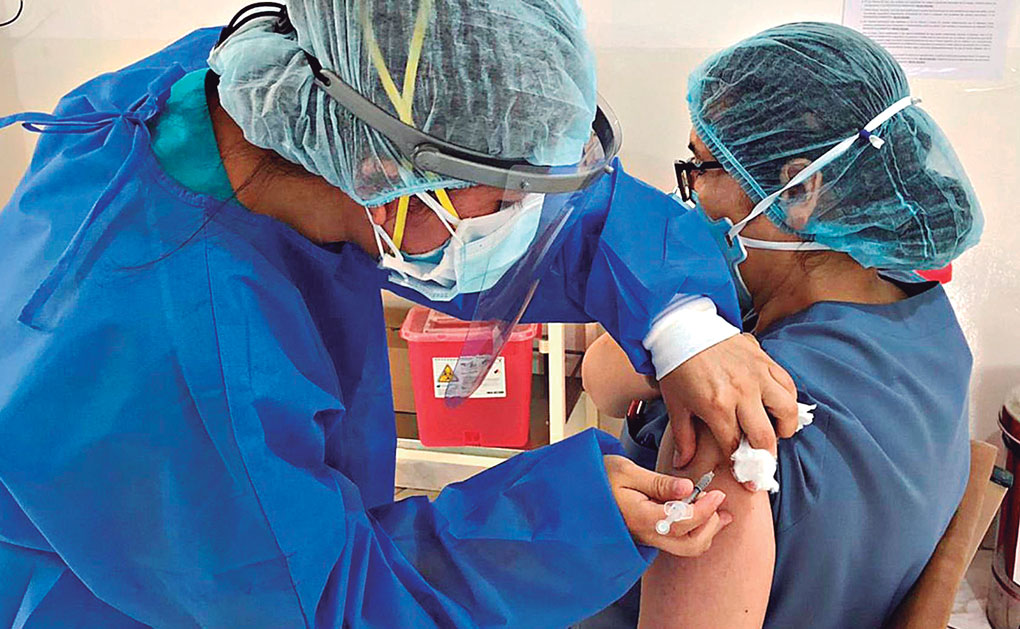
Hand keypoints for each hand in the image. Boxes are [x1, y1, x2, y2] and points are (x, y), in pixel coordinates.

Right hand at [604, 455, 731, 556]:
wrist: (577, 492)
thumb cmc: (599, 478)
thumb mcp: (627, 471)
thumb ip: (659, 482)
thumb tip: (689, 488)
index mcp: (642, 518)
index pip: (683, 522)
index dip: (705, 509)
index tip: (716, 492)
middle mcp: (646, 535)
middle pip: (691, 544)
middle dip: (711, 525)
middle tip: (718, 501)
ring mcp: (647, 539)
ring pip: (686, 548)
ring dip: (706, 531)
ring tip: (717, 511)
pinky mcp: (648, 537)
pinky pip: (678, 542)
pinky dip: (695, 531)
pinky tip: (700, 513)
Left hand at [660, 333, 798, 469]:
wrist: (682, 327)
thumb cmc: (676, 366)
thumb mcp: (675, 403)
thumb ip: (684, 437)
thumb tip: (683, 464)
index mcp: (716, 405)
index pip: (733, 446)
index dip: (739, 466)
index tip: (745, 479)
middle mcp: (741, 392)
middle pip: (764, 436)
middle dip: (764, 458)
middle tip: (762, 467)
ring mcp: (756, 375)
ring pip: (786, 410)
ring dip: (784, 428)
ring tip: (776, 434)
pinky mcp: (764, 360)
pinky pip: (787, 384)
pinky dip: (789, 400)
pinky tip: (780, 409)